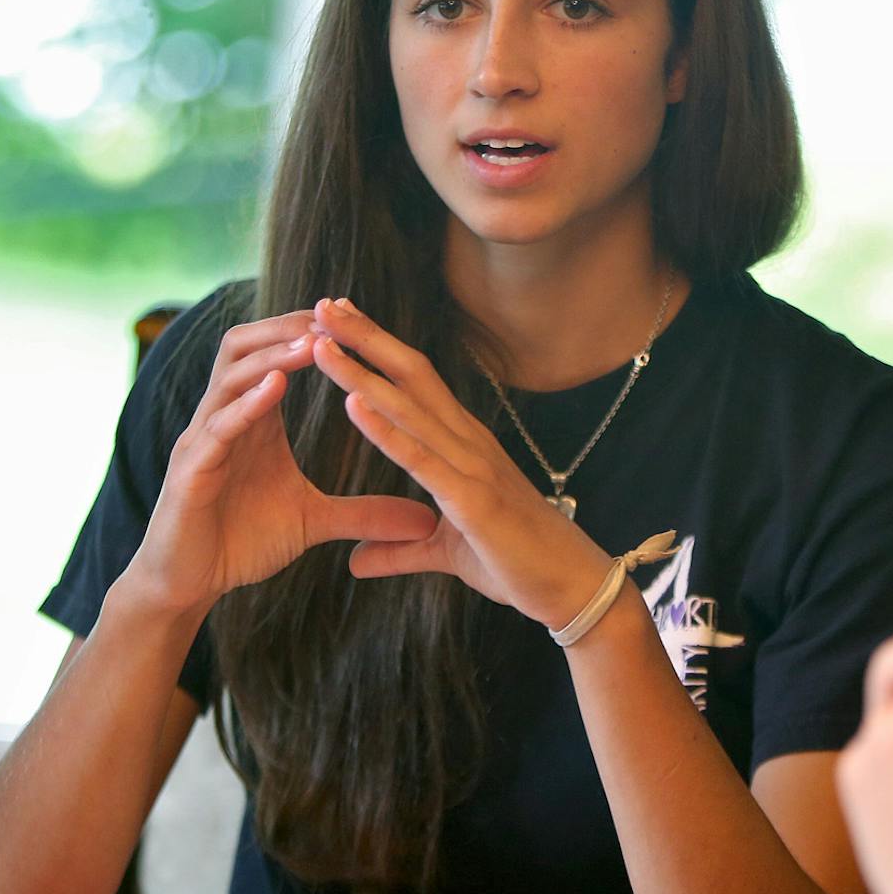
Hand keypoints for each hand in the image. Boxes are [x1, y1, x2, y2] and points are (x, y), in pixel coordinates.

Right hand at [119, 311, 439, 618]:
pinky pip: (216, 428)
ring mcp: (203, 441)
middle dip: (285, 327)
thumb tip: (427, 518)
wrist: (189, 585)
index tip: (353, 316)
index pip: (274, 355)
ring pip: (229, 377)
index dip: (308, 332)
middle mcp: (223, 418)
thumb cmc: (242, 544)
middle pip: (244, 345)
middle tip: (332, 316)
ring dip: (271, 356)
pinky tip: (274, 389)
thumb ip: (365, 513)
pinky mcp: (189, 473)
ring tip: (312, 344)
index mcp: (252, 421)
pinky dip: (245, 405)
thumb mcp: (314, 522)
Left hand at [307, 297, 611, 628]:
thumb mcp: (445, 554)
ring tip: (321, 342)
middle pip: (409, 376)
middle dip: (365, 338)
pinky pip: (420, 458)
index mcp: (464, 446)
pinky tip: (353, 404)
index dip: (378, 348)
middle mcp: (467, 443)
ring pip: (408, 407)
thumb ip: (399, 550)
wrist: (571, 588)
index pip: (415, 383)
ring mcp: (471, 466)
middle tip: (322, 305)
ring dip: (362, 372)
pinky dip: (385, 429)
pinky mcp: (471, 498)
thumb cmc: (517, 563)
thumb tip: (357, 562)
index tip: (340, 320)